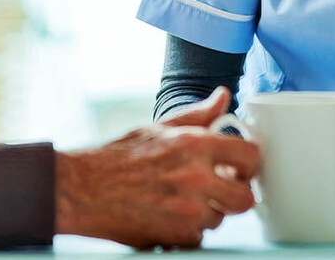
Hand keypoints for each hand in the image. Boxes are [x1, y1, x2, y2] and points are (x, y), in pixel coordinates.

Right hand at [53, 87, 259, 248]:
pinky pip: (200, 237)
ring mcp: (189, 209)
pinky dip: (187, 231)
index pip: (250, 156)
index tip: (238, 166)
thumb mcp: (158, 128)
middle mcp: (196, 177)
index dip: (247, 163)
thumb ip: (197, 115)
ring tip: (180, 200)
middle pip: (246, 198)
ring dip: (207, 213)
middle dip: (235, 195)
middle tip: (219, 190)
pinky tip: (168, 216)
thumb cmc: (118, 158)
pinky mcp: (178, 235)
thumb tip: (222, 97)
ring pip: (221, 219)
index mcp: (194, 144)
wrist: (83, 190)